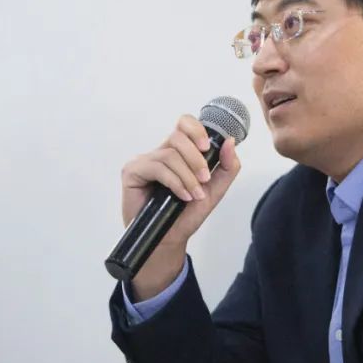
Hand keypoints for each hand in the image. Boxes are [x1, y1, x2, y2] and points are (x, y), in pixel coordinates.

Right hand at [119, 115, 240, 298]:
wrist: (170, 238)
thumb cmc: (187, 213)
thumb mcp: (215, 189)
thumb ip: (227, 166)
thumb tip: (230, 141)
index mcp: (179, 152)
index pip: (184, 124)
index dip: (197, 130)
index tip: (208, 147)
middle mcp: (161, 152)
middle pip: (178, 136)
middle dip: (196, 159)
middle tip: (205, 180)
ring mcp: (145, 161)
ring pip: (170, 155)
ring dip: (187, 176)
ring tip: (194, 195)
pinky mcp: (132, 171)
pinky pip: (157, 168)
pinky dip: (174, 182)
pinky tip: (182, 196)